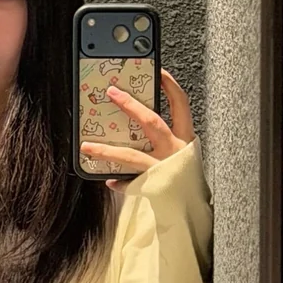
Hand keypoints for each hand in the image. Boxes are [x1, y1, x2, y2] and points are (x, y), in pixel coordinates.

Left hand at [80, 69, 196, 189]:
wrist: (195, 212)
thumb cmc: (186, 181)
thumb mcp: (182, 155)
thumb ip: (166, 140)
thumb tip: (138, 123)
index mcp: (185, 139)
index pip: (180, 104)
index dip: (169, 85)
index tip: (156, 70)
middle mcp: (176, 151)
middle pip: (152, 122)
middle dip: (130, 106)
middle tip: (111, 93)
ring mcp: (164, 169)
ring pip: (131, 156)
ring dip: (106, 150)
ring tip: (87, 146)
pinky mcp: (153, 188)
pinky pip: (131, 183)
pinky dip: (119, 182)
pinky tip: (110, 180)